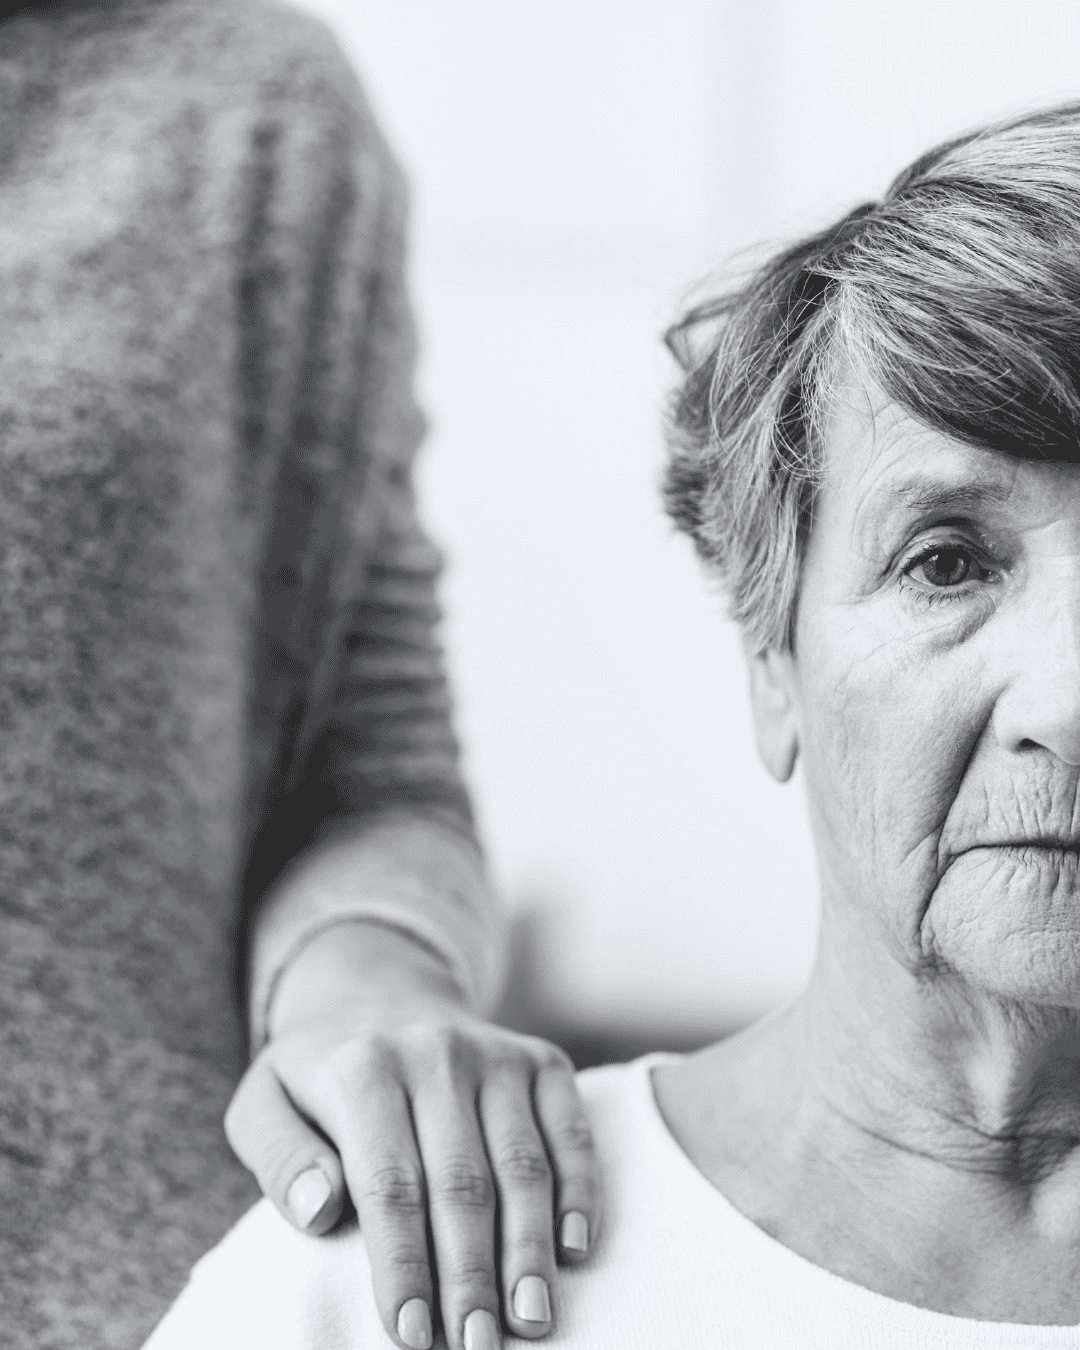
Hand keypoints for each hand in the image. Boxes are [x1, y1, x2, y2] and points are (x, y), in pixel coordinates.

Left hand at [224, 923, 598, 1349]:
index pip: (389, 1183)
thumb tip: (320, 1211)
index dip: (403, 1263)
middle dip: (471, 1275)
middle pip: (462, 1181)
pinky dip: (579, 1190)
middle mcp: (436, 1054)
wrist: (379, 991)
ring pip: (522, 1162)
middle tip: (477, 1348)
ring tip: (531, 1319)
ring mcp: (495, 1053)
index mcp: (363, 1069)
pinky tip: (573, 1250)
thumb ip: (280, 1158)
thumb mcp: (265, 1104)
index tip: (410, 1336)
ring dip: (529, 1248)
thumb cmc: (316, 1076)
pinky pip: (570, 1129)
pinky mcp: (539, 1059)